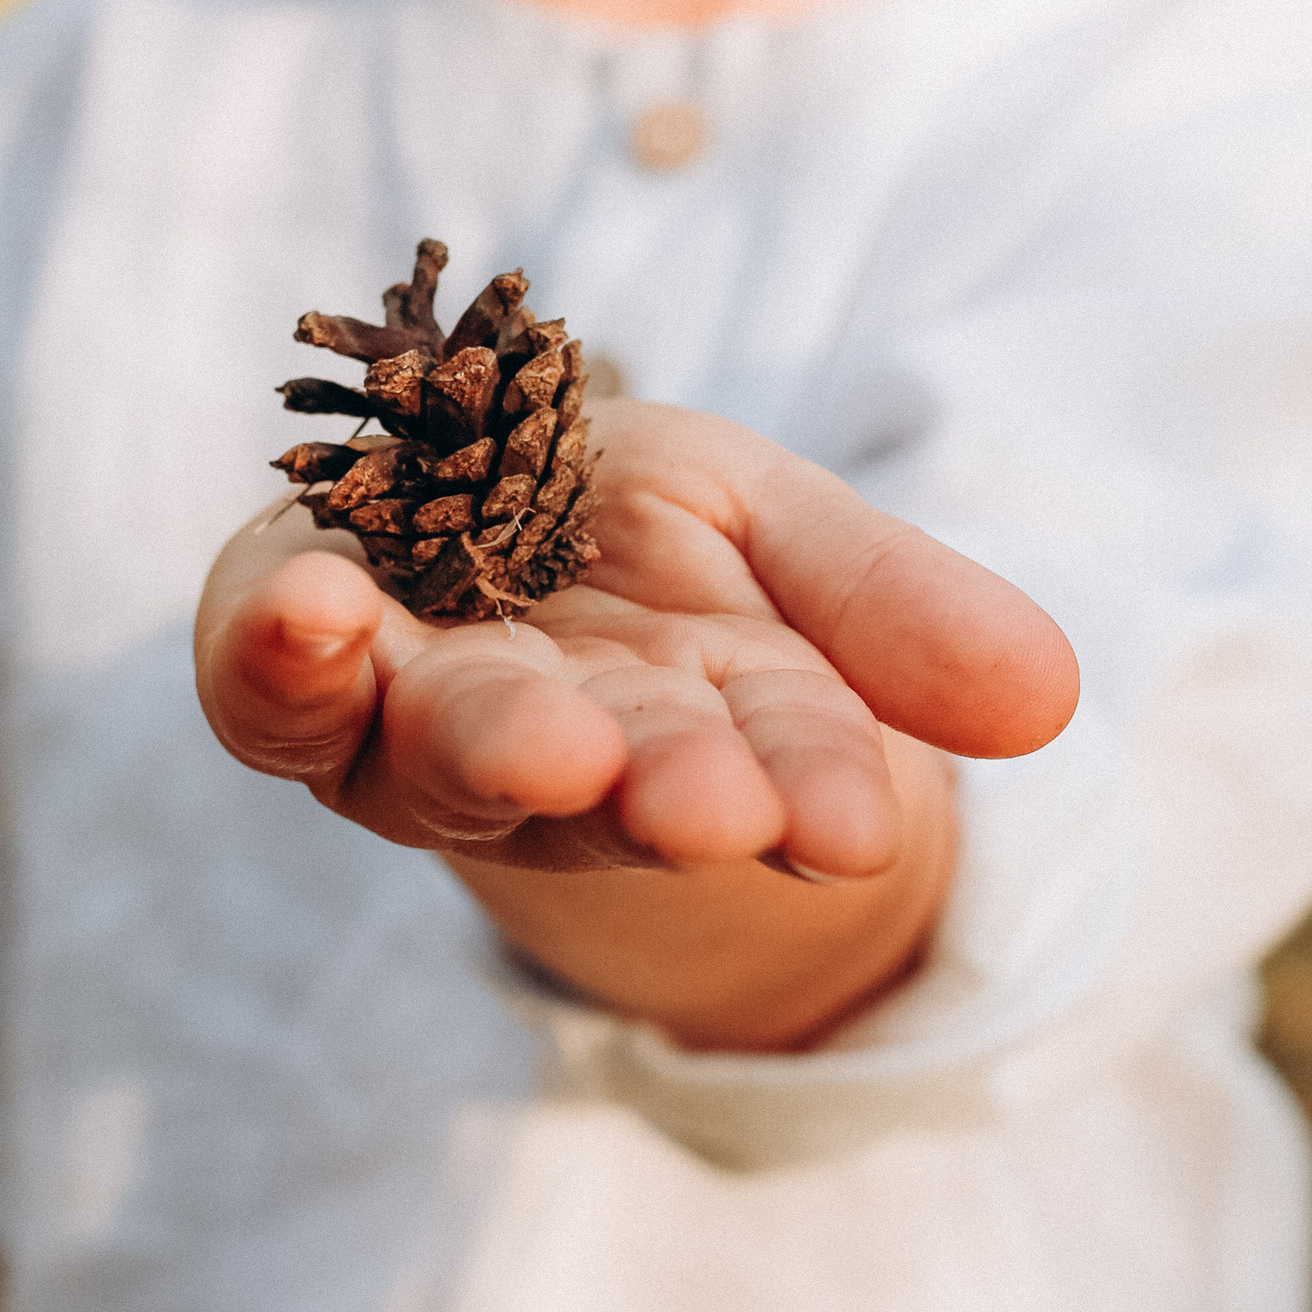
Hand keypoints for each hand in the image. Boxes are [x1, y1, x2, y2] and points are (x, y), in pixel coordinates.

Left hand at [197, 397, 1076, 878]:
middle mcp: (534, 749)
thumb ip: (891, 614)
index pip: (751, 767)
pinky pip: (263, 669)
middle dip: (653, 789)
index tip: (850, 819)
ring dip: (493, 749)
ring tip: (557, 742)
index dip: (800, 784)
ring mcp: (400, 711)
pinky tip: (306, 607)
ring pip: (439, 750)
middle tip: (716, 807)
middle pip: (591, 786)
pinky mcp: (282, 641)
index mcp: (677, 736)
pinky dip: (278, 648)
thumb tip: (1048, 699)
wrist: (457, 492)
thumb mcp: (790, 546)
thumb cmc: (639, 542)